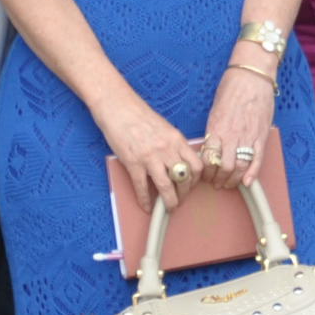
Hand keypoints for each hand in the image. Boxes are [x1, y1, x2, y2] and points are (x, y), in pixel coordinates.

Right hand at [100, 100, 199, 217]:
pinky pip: (142, 187)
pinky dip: (145, 200)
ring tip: (168, 208)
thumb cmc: (139, 115)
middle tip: (179, 199)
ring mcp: (150, 157)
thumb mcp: (164, 128)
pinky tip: (146, 206)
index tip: (191, 185)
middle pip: (184, 178)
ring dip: (169, 201)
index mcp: (177, 139)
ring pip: (166, 187)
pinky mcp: (133, 163)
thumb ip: (173, 145)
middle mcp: (166, 149)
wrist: (118, 107)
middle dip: (184, 193)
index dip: (196, 179)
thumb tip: (177, 162)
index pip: (197, 165)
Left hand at [199, 64, 277, 188]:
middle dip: (218, 179)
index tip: (205, 175)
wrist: (251, 76)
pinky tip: (247, 182)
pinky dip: (252, 174)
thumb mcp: (215, 109)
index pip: (207, 159)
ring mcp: (247, 137)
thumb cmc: (232, 88)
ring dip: (233, 179)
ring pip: (239, 167)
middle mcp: (230, 135)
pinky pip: (257, 160)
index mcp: (216, 128)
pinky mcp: (261, 136)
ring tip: (229, 183)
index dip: (205, 172)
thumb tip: (211, 145)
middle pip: (223, 167)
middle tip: (217, 182)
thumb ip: (214, 129)